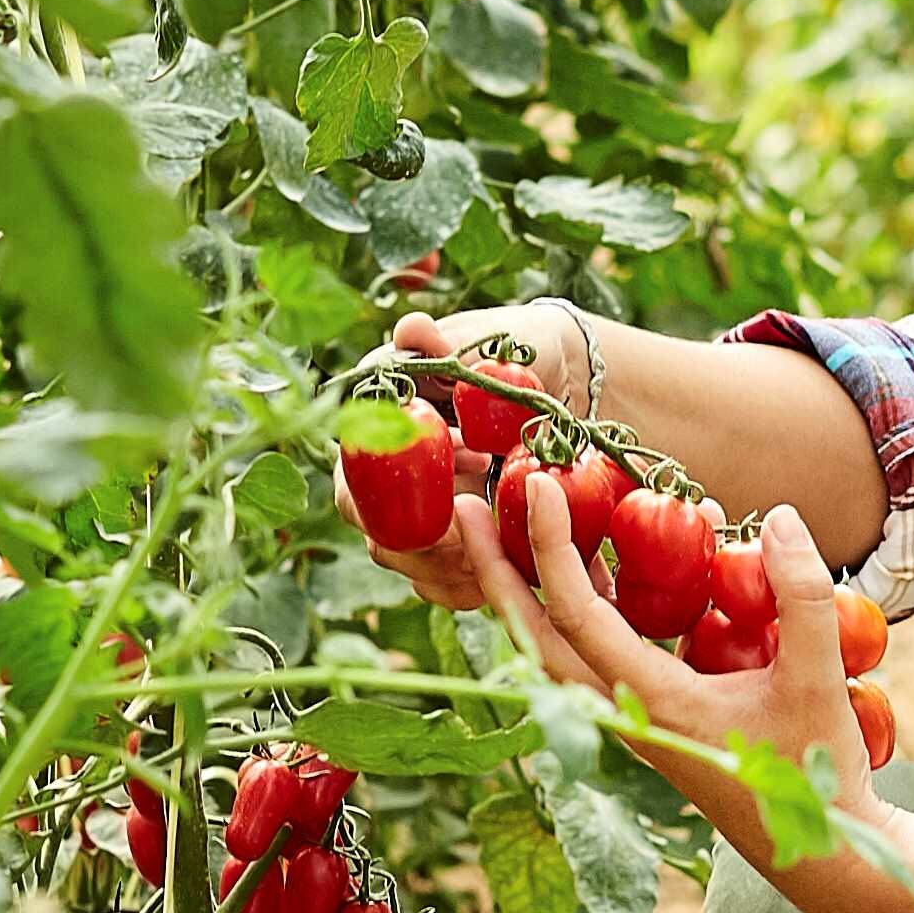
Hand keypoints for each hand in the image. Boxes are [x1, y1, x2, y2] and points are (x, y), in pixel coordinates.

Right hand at [355, 306, 562, 609]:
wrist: (562, 374)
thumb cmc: (517, 349)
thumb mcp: (490, 343)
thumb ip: (448, 345)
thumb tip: (411, 328)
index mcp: (377, 423)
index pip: (351, 479)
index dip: (390, 502)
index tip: (453, 497)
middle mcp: (384, 468)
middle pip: (375, 532)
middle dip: (424, 547)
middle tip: (479, 542)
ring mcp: (413, 504)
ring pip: (404, 560)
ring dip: (447, 568)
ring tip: (501, 551)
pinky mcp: (446, 532)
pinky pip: (436, 577)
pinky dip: (464, 584)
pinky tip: (504, 573)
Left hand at [451, 473, 913, 912]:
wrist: (817, 847)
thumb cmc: (815, 769)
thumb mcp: (817, 678)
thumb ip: (802, 597)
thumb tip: (782, 518)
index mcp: (651, 704)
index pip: (577, 618)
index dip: (553, 549)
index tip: (542, 488)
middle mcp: (622, 715)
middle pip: (534, 639)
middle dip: (497, 572)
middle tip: (470, 507)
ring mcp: (628, 721)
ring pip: (555, 652)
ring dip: (527, 591)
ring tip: (510, 529)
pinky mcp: (644, 719)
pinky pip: (589, 658)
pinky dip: (576, 610)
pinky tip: (594, 567)